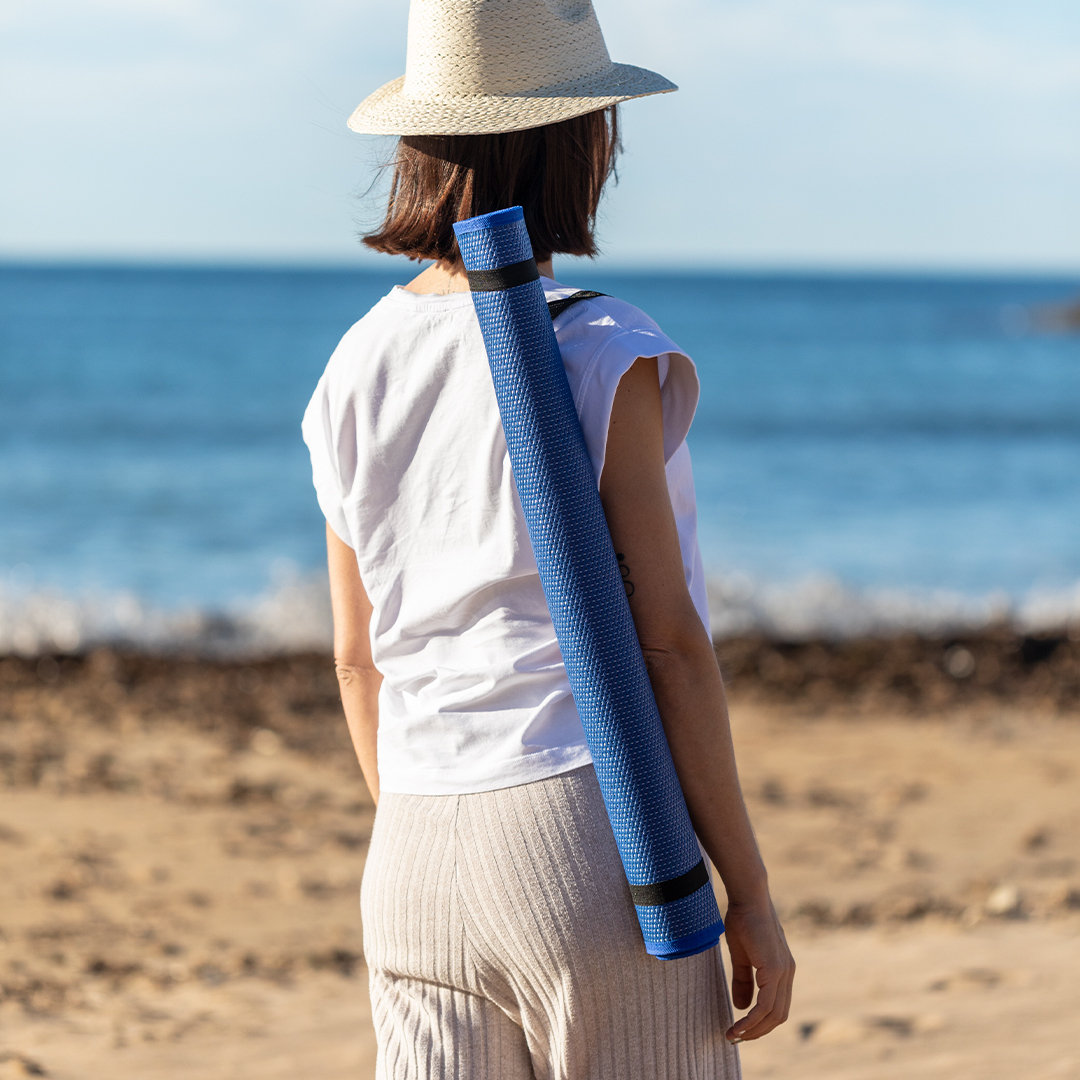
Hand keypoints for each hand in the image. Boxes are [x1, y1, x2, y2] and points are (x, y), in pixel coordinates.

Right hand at [723, 893, 794, 1042]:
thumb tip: (742, 1007)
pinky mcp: (775, 968)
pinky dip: (753, 1019)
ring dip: (754, 1029)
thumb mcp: (741, 955)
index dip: (760, 1022)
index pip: (776, 1007)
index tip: (740, 1030)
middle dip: (757, 1031)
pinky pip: (766, 1004)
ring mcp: (783, 971)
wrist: (748, 897)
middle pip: (777, 1015)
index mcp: (782, 970)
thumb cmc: (743, 920)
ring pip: (773, 1013)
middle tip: (736, 1038)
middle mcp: (787, 973)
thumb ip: (743, 981)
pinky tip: (739, 1024)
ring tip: (734, 1035)